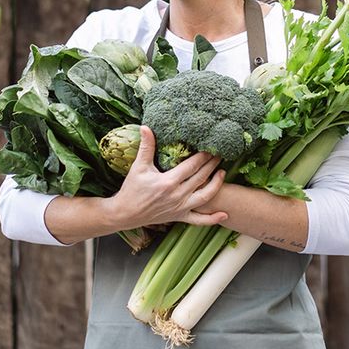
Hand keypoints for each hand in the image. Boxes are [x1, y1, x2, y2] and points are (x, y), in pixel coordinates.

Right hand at [108, 126, 227, 229]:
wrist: (125, 213)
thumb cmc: (131, 189)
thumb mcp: (139, 167)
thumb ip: (146, 147)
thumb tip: (146, 127)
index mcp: (168, 182)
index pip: (192, 166)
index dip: (203, 156)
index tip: (211, 147)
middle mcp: (177, 195)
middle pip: (201, 177)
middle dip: (212, 165)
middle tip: (221, 154)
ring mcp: (180, 208)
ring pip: (205, 196)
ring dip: (216, 185)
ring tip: (223, 173)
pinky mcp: (179, 217)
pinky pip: (199, 220)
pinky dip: (212, 219)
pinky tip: (224, 214)